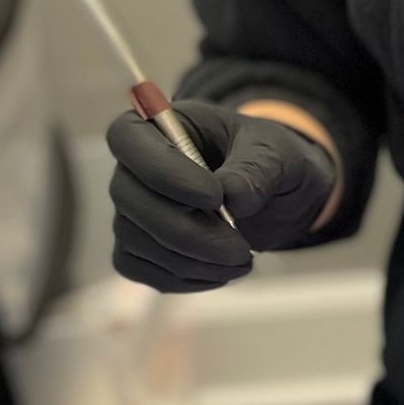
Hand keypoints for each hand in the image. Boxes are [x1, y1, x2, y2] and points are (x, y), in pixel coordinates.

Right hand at [106, 99, 336, 292]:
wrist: (276, 197)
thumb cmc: (268, 161)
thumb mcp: (276, 153)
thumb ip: (256, 169)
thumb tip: (232, 197)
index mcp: (159, 125)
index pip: (127, 138)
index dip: (163, 171)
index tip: (214, 197)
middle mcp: (134, 168)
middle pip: (130, 199)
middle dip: (188, 231)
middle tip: (240, 248)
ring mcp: (132, 211)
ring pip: (138, 241)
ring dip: (194, 260)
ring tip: (242, 259)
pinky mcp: (140, 250)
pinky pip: (143, 272)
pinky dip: (186, 279)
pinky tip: (222, 271)